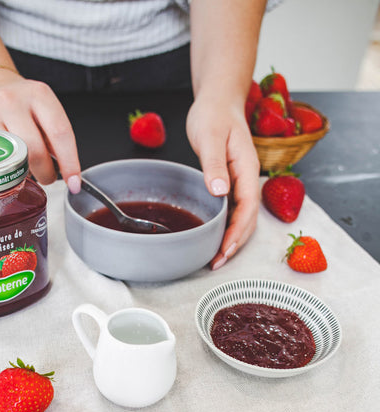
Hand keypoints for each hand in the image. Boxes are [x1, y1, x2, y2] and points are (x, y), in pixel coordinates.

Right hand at [0, 69, 81, 191]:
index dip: (70, 163)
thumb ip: (55, 137)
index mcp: (39, 95)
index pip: (60, 133)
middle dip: (46, 173)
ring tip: (28, 172)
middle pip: (35, 150)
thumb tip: (68, 172)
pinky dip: (3, 171)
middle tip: (48, 177)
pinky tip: (7, 169)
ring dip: (24, 174)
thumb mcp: (44, 110)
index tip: (74, 183)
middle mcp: (12, 101)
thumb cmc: (20, 104)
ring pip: (11, 158)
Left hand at [186, 94, 259, 268]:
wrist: (218, 101)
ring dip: (232, 237)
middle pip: (249, 218)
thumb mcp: (210, 136)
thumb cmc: (214, 114)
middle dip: (235, 243)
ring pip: (243, 216)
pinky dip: (227, 225)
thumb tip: (220, 192)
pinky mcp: (232, 180)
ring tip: (217, 256)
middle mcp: (247, 178)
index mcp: (246, 168)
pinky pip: (234, 208)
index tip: (224, 250)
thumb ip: (214, 164)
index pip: (247, 207)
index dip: (237, 232)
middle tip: (216, 263)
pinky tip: (216, 234)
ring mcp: (241, 180)